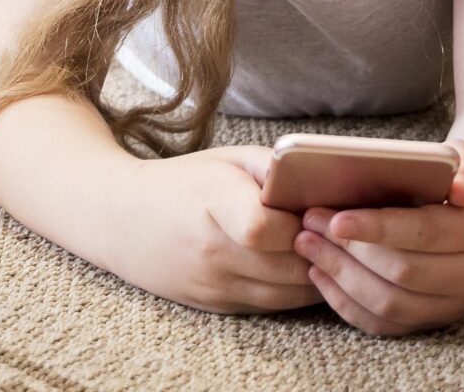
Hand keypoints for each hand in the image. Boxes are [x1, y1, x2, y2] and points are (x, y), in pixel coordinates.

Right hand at [114, 146, 318, 315]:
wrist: (121, 220)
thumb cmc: (183, 182)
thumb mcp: (228, 158)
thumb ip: (276, 167)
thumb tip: (326, 183)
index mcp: (212, 203)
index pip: (267, 228)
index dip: (302, 222)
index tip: (317, 210)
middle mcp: (211, 251)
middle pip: (289, 265)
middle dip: (324, 250)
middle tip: (342, 232)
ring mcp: (213, 284)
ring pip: (288, 293)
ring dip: (318, 274)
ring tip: (329, 250)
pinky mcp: (216, 305)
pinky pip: (272, 305)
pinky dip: (296, 290)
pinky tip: (305, 268)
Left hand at [294, 138, 463, 335]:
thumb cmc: (457, 184)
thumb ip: (463, 166)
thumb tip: (459, 189)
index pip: (426, 232)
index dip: (379, 228)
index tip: (337, 220)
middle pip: (403, 271)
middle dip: (350, 249)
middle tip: (310, 221)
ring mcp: (449, 306)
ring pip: (388, 302)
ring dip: (340, 274)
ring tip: (307, 243)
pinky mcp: (426, 323)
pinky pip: (380, 324)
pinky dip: (344, 302)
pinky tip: (319, 273)